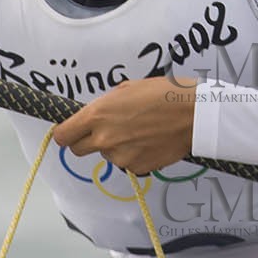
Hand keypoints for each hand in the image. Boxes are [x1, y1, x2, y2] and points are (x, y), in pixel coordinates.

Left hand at [52, 76, 197, 175]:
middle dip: (86, 141)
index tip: (70, 130)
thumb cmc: (164, 94)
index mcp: (97, 115)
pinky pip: (126, 163)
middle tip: (103, 131)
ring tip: (138, 131)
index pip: (62, 135)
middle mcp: (104, 138)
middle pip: (78, 150)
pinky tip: (148, 141)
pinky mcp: (137, 168)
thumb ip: (105, 106)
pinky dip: (133, 155)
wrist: (194, 114)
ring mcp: (120, 156)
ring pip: (106, 156)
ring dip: (115, 147)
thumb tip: (97, 116)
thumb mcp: (126, 89)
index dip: (65, 133)